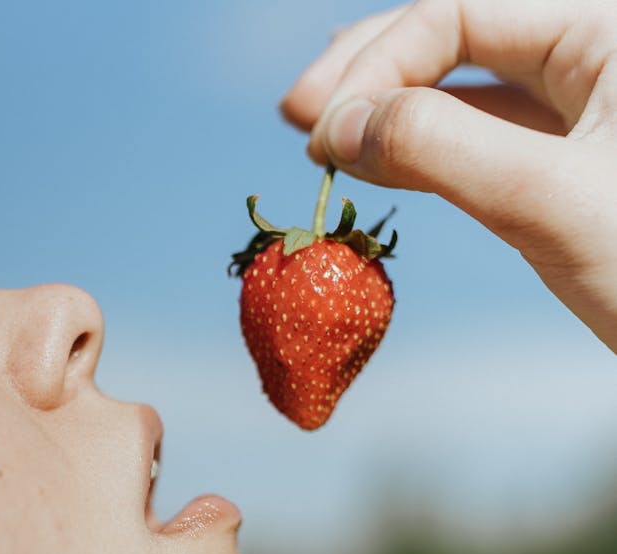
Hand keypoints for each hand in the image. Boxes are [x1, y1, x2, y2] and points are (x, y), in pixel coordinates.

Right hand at [280, 0, 616, 351]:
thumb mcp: (547, 204)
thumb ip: (440, 149)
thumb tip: (339, 127)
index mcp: (607, 24)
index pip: (462, 8)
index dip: (380, 64)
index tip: (321, 135)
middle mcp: (595, 50)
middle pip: (458, 30)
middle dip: (374, 72)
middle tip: (298, 118)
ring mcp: (585, 105)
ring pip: (468, 83)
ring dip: (393, 109)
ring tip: (324, 137)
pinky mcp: (573, 162)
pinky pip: (487, 136)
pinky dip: (427, 151)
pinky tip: (381, 164)